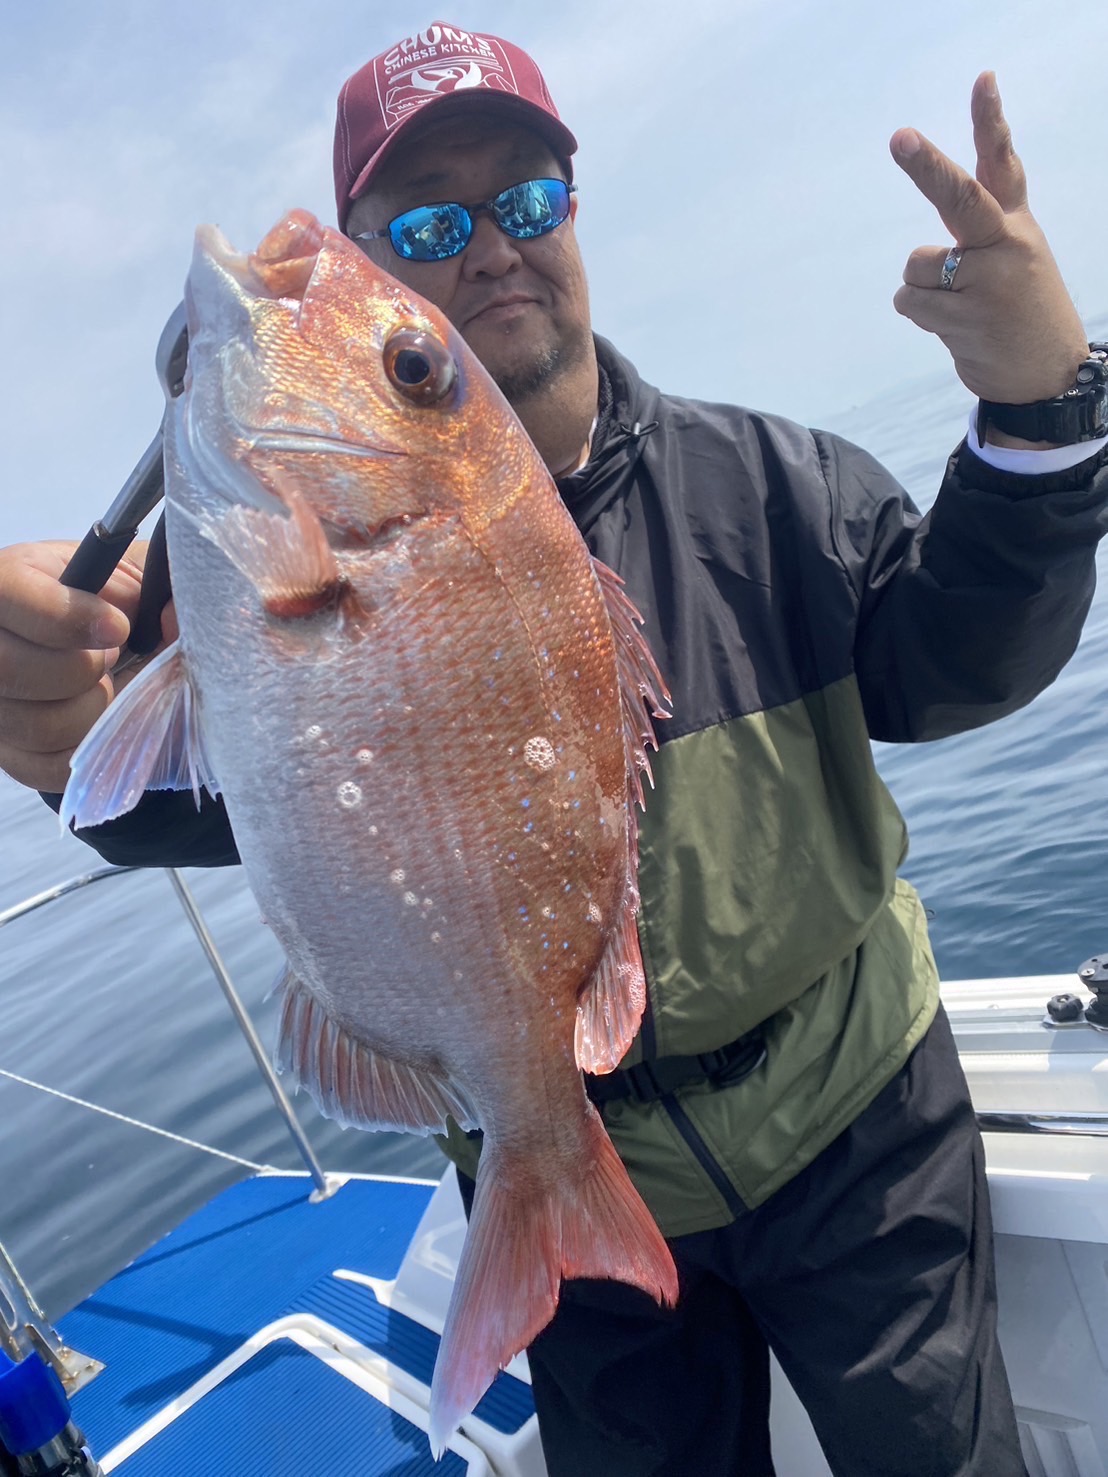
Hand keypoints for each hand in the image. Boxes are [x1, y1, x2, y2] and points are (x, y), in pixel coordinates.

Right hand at [0, 540, 171, 793]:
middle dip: (82, 669)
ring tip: (109, 683)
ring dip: (95, 709)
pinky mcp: (11, 751)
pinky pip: (48, 766)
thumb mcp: (142, 577)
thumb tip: (173, 615)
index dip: (63, 616)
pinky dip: (93, 746)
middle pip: (9, 669)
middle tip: (113, 657)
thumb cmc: (122, 603)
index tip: (119, 628)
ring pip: (36, 725)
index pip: (5, 594)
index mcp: (7, 584)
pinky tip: (106, 718)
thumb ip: (159, 584)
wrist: (120, 650)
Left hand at [890, 72, 1087, 414]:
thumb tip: (922, 254)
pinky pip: (911, 302)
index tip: (983, 78)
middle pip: (959, 197)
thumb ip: (978, 233)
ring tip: (959, 306)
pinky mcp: (968, 319)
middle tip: (900, 137)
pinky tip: (955, 325)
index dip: (991, 120)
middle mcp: (1006, 244)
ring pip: (917, 266)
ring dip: (923, 289)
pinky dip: (921, 313)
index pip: (1003, 163)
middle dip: (927, 167)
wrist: (1047, 372)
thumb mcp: (1014, 258)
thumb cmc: (1018, 308)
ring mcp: (989, 282)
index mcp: (1016, 223)